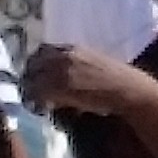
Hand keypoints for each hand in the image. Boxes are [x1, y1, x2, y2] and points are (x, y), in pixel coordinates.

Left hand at [24, 47, 156, 123]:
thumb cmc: (116, 79)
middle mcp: (63, 57)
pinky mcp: (61, 88)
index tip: (36, 75)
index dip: (36, 64)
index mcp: (72, 48)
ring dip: (30, 90)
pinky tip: (42, 109)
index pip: (41, 50)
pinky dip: (37, 102)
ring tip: (35, 102)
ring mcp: (61, 72)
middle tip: (31, 90)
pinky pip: (39, 94)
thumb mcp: (92, 63)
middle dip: (29, 77)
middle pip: (33, 63)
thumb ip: (73, 65)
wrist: (128, 90)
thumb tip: (57, 77)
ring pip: (32, 79)